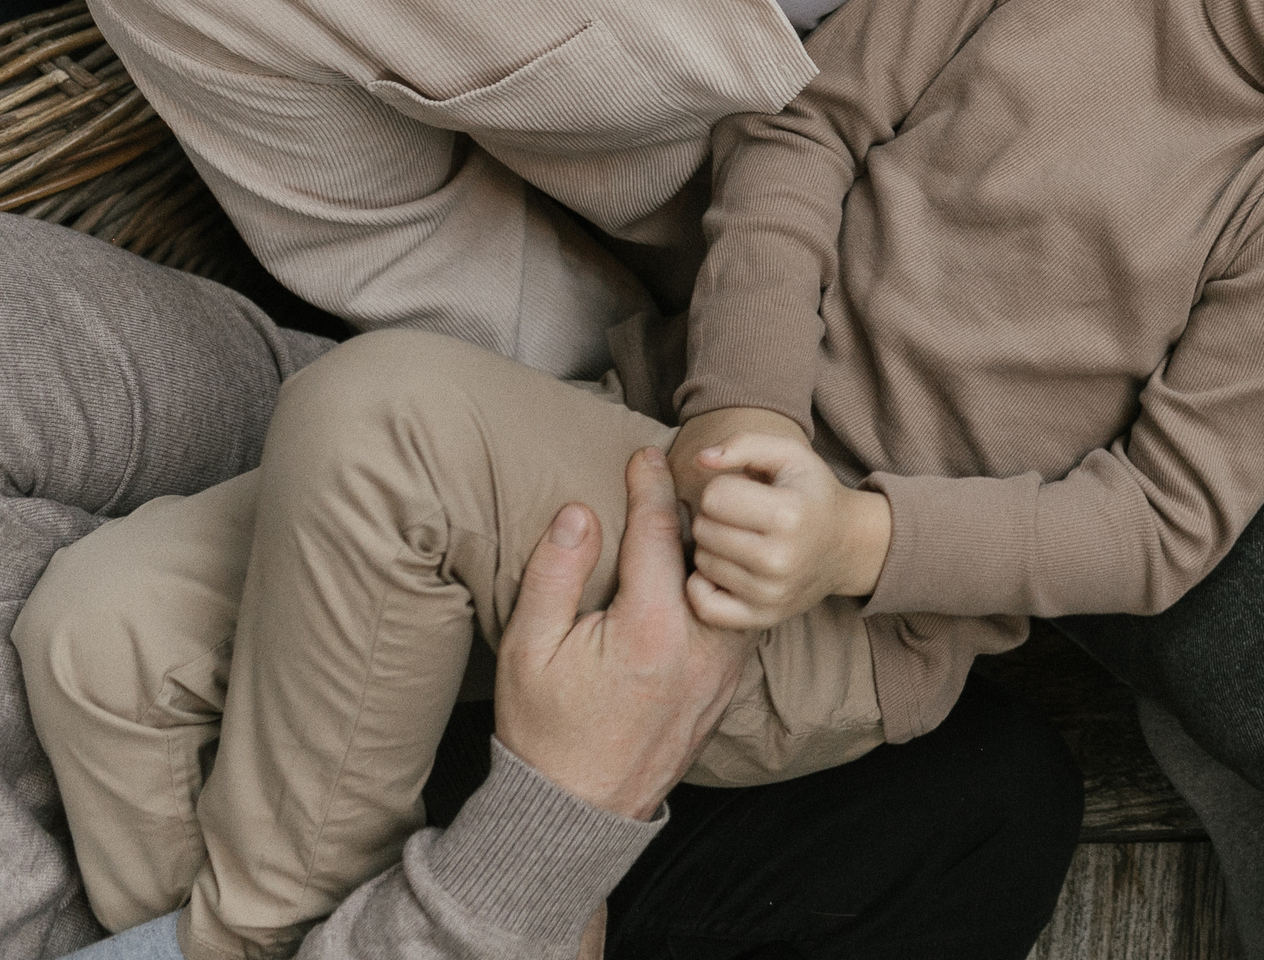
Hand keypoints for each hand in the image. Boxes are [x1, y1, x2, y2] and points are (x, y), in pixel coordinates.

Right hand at [493, 448, 749, 820]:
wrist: (574, 810)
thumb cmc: (543, 729)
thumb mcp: (528, 648)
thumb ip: (555, 573)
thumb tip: (579, 512)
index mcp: (650, 628)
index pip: (658, 532)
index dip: (650, 485)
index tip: (645, 454)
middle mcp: (700, 644)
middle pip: (709, 552)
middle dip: (694, 510)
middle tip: (678, 473)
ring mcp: (723, 668)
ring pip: (730, 586)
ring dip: (711, 553)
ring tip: (688, 523)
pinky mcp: (728, 687)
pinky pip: (735, 621)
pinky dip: (718, 591)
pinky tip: (694, 579)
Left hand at [685, 430, 893, 629]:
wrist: (845, 546)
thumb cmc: (810, 493)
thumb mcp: (788, 455)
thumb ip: (744, 444)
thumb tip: (701, 458)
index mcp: (788, 513)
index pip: (714, 496)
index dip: (723, 488)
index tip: (744, 492)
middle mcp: (780, 558)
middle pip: (704, 529)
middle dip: (715, 517)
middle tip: (741, 517)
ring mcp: (771, 593)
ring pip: (702, 563)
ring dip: (713, 547)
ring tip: (740, 539)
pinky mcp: (762, 618)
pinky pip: (704, 603)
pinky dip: (705, 585)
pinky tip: (726, 569)